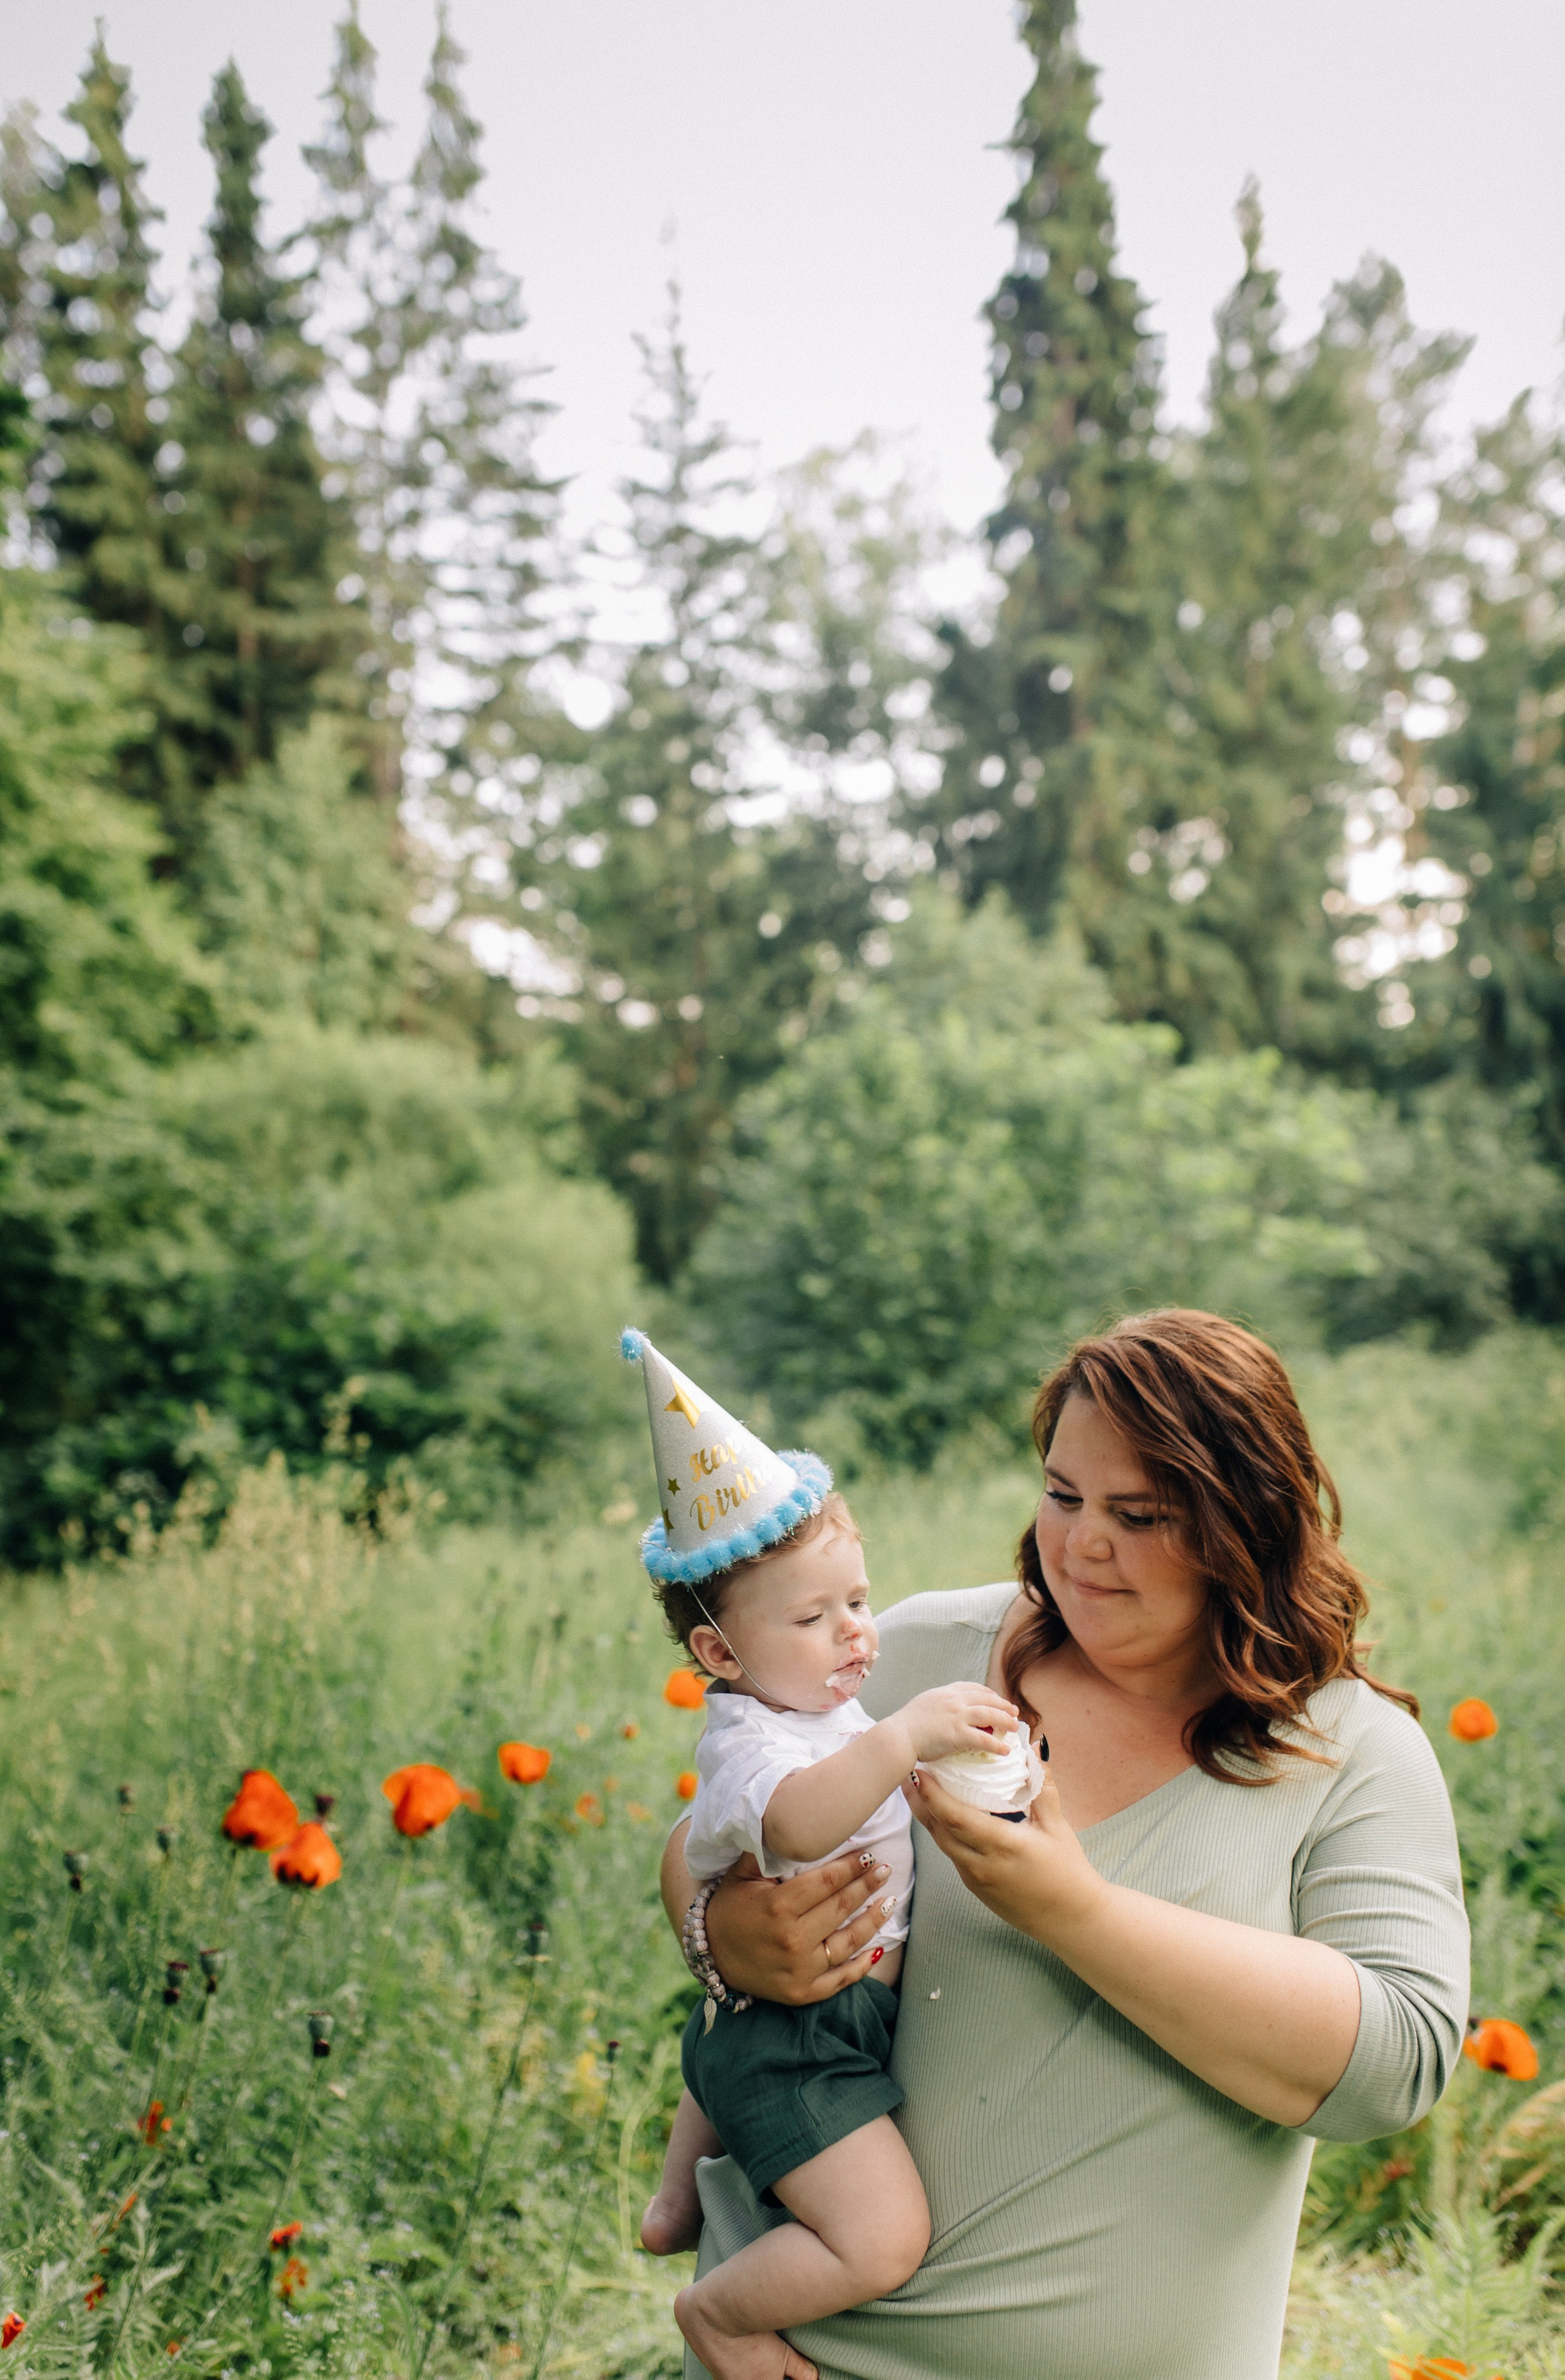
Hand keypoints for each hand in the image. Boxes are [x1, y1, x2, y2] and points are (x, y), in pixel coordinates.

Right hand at [706, 1850, 894, 2004]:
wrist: (712, 1957)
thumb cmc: (730, 1908)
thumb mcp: (741, 1875)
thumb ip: (764, 1850)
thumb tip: (787, 1818)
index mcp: (778, 1906)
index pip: (826, 1882)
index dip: (851, 1867)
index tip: (869, 1856)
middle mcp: (792, 1939)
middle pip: (841, 1907)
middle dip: (867, 1886)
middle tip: (886, 1870)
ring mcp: (800, 1969)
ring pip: (848, 1942)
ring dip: (874, 1920)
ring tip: (890, 1902)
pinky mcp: (803, 1993)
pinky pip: (841, 1979)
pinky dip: (862, 1966)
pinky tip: (876, 1949)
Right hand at [894, 1681, 1019, 1765]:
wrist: (899, 1735)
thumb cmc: (906, 1724)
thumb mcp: (924, 1703)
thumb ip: (939, 1704)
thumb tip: (947, 1710)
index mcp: (945, 1692)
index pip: (972, 1688)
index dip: (988, 1693)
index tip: (996, 1698)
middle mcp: (954, 1700)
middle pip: (986, 1699)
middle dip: (1003, 1705)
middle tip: (1014, 1712)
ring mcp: (957, 1716)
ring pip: (989, 1715)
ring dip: (1005, 1720)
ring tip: (1015, 1727)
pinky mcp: (958, 1734)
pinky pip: (983, 1739)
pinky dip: (997, 1744)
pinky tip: (1005, 1750)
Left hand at [904, 1762, 1104, 1946]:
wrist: (1072, 1920)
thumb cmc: (1068, 1872)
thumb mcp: (1058, 1826)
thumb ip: (1043, 1786)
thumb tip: (1035, 1749)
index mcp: (1001, 1845)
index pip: (955, 1818)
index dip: (932, 1794)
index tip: (920, 1772)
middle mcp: (982, 1865)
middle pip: (939, 1830)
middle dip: (920, 1802)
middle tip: (909, 1773)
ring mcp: (976, 1881)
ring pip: (943, 1845)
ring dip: (928, 1818)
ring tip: (918, 1792)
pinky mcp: (977, 1890)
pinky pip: (954, 1857)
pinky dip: (944, 1835)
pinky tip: (943, 1820)